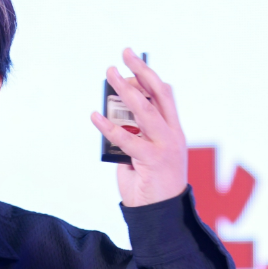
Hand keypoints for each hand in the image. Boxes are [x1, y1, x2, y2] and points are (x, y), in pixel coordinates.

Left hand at [88, 48, 188, 206]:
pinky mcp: (151, 161)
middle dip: (140, 71)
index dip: (148, 76)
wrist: (161, 215)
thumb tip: (111, 114)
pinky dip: (108, 126)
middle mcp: (172, 135)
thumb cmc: (149, 184)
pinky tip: (94, 116)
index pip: (164, 95)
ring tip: (109, 74)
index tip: (132, 62)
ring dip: (124, 89)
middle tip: (125, 53)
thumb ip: (133, 134)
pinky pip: (126, 139)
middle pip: (157, 94)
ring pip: (144, 110)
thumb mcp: (143, 154)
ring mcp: (164, 146)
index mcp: (173, 131)